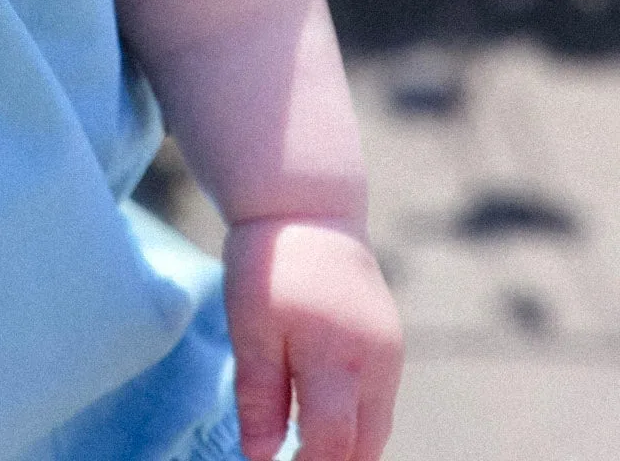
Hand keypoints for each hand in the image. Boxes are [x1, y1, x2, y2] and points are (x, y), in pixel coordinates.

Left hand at [223, 217, 402, 460]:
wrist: (308, 206)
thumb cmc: (272, 264)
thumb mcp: (251, 327)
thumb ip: (260, 396)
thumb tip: (260, 458)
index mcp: (339, 359)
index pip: (333, 445)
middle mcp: (376, 364)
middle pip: (364, 447)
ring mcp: (390, 354)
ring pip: (376, 428)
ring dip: (347, 448)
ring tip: (308, 450)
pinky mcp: (391, 343)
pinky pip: (379, 402)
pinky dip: (355, 422)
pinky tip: (324, 421)